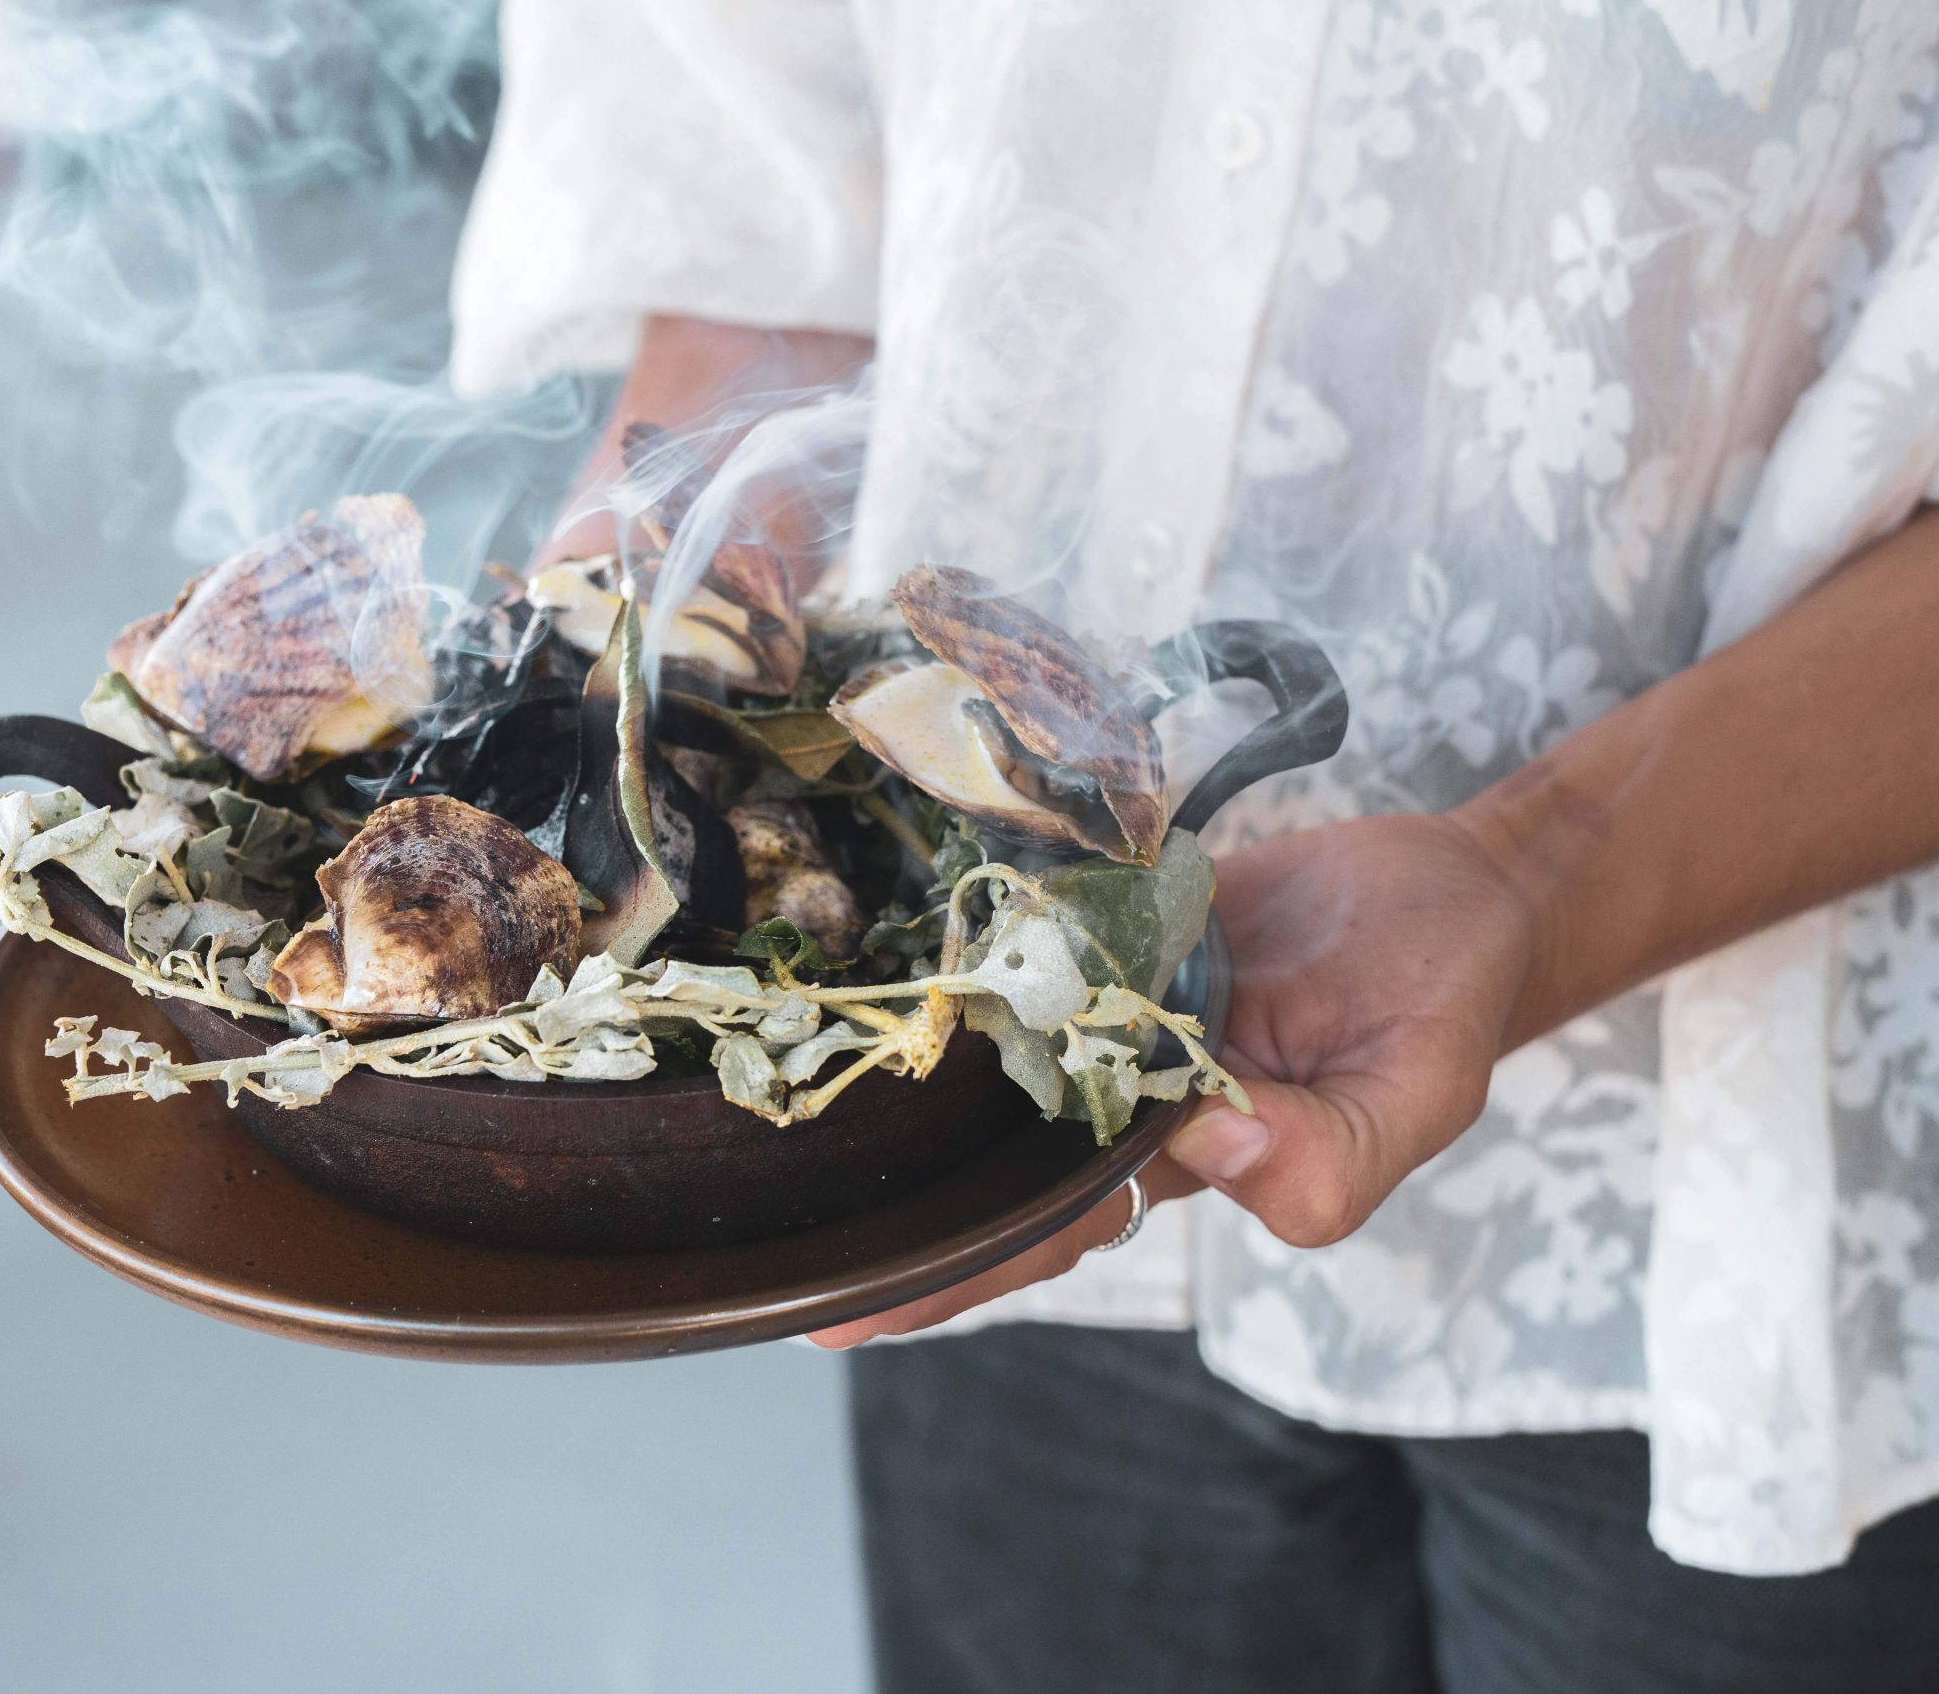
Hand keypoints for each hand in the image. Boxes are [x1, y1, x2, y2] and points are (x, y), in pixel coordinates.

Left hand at [808, 813, 1536, 1346]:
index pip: (1046, 1234)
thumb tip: (1214, 1146)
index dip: (949, 1277)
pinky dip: (949, 969)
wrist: (1448, 885)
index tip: (843, 1315)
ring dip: (891, 1088)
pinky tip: (857, 975)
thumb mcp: (1419, 1094)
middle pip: (980, 1159)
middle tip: (752, 1233)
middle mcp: (1118, 1092)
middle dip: (879, 1201)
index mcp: (1183, 1161)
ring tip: (754, 1119)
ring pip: (980, 1059)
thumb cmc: (1437, 1002)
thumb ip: (1330, 1154)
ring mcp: (1100, 1002)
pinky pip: (1011, 951)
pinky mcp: (1099, 921)